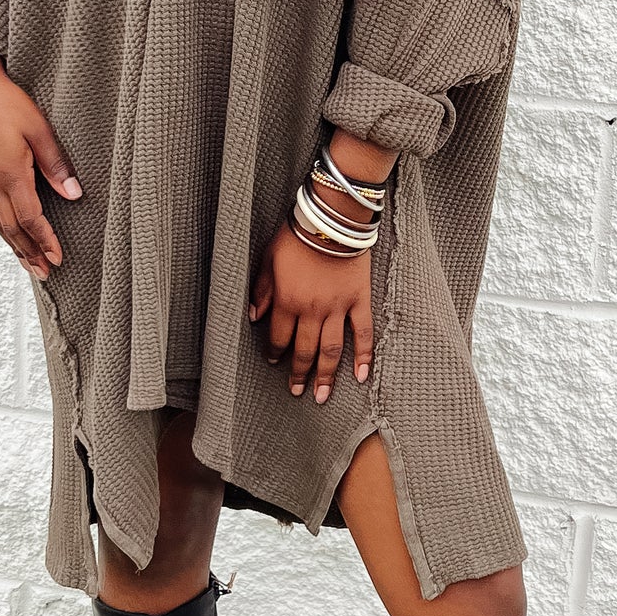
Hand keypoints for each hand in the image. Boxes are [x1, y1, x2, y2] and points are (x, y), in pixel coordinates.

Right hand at [0, 45, 80, 279]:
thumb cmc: (7, 101)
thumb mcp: (39, 129)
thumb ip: (56, 165)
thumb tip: (74, 195)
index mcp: (9, 172)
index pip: (31, 217)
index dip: (46, 240)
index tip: (59, 258)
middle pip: (12, 228)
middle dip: (29, 253)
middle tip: (45, 274)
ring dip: (14, 246)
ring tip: (29, 265)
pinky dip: (3, 228)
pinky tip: (11, 234)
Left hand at [249, 219, 372, 404]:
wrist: (331, 219)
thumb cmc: (296, 236)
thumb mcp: (268, 260)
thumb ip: (262, 290)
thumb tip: (253, 316)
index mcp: (287, 301)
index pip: (279, 337)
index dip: (275, 352)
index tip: (274, 362)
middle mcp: (312, 311)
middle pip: (304, 350)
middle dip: (298, 374)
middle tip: (297, 391)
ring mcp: (338, 308)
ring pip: (331, 349)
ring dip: (325, 375)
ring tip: (322, 395)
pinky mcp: (359, 301)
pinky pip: (362, 333)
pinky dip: (363, 355)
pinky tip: (360, 375)